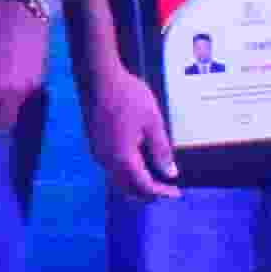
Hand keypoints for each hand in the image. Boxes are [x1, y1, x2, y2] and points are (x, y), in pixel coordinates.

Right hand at [82, 66, 181, 202]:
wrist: (99, 78)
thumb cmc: (129, 96)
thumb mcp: (153, 121)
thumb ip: (161, 150)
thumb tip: (170, 173)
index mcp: (124, 157)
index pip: (144, 186)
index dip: (161, 193)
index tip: (176, 192)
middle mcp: (107, 160)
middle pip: (128, 189)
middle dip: (147, 193)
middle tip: (166, 190)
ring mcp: (98, 153)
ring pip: (117, 179)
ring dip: (135, 184)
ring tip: (153, 178)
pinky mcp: (94, 144)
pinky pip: (110, 167)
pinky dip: (125, 172)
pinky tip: (136, 162)